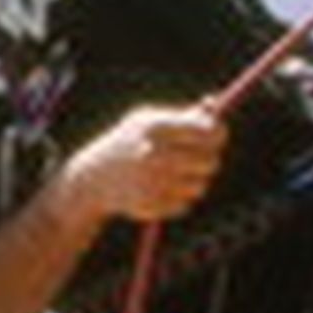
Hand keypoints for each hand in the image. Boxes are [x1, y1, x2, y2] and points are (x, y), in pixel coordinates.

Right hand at [68, 101, 227, 225]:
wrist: (93, 179)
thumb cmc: (127, 143)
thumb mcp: (147, 120)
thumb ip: (182, 114)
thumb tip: (213, 106)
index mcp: (155, 127)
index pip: (205, 131)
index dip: (219, 132)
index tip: (219, 134)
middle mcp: (154, 155)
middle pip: (209, 161)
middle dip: (210, 159)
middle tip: (205, 158)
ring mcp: (153, 183)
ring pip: (200, 185)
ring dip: (195, 181)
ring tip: (178, 174)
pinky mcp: (152, 206)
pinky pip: (185, 204)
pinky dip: (180, 198)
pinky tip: (163, 189)